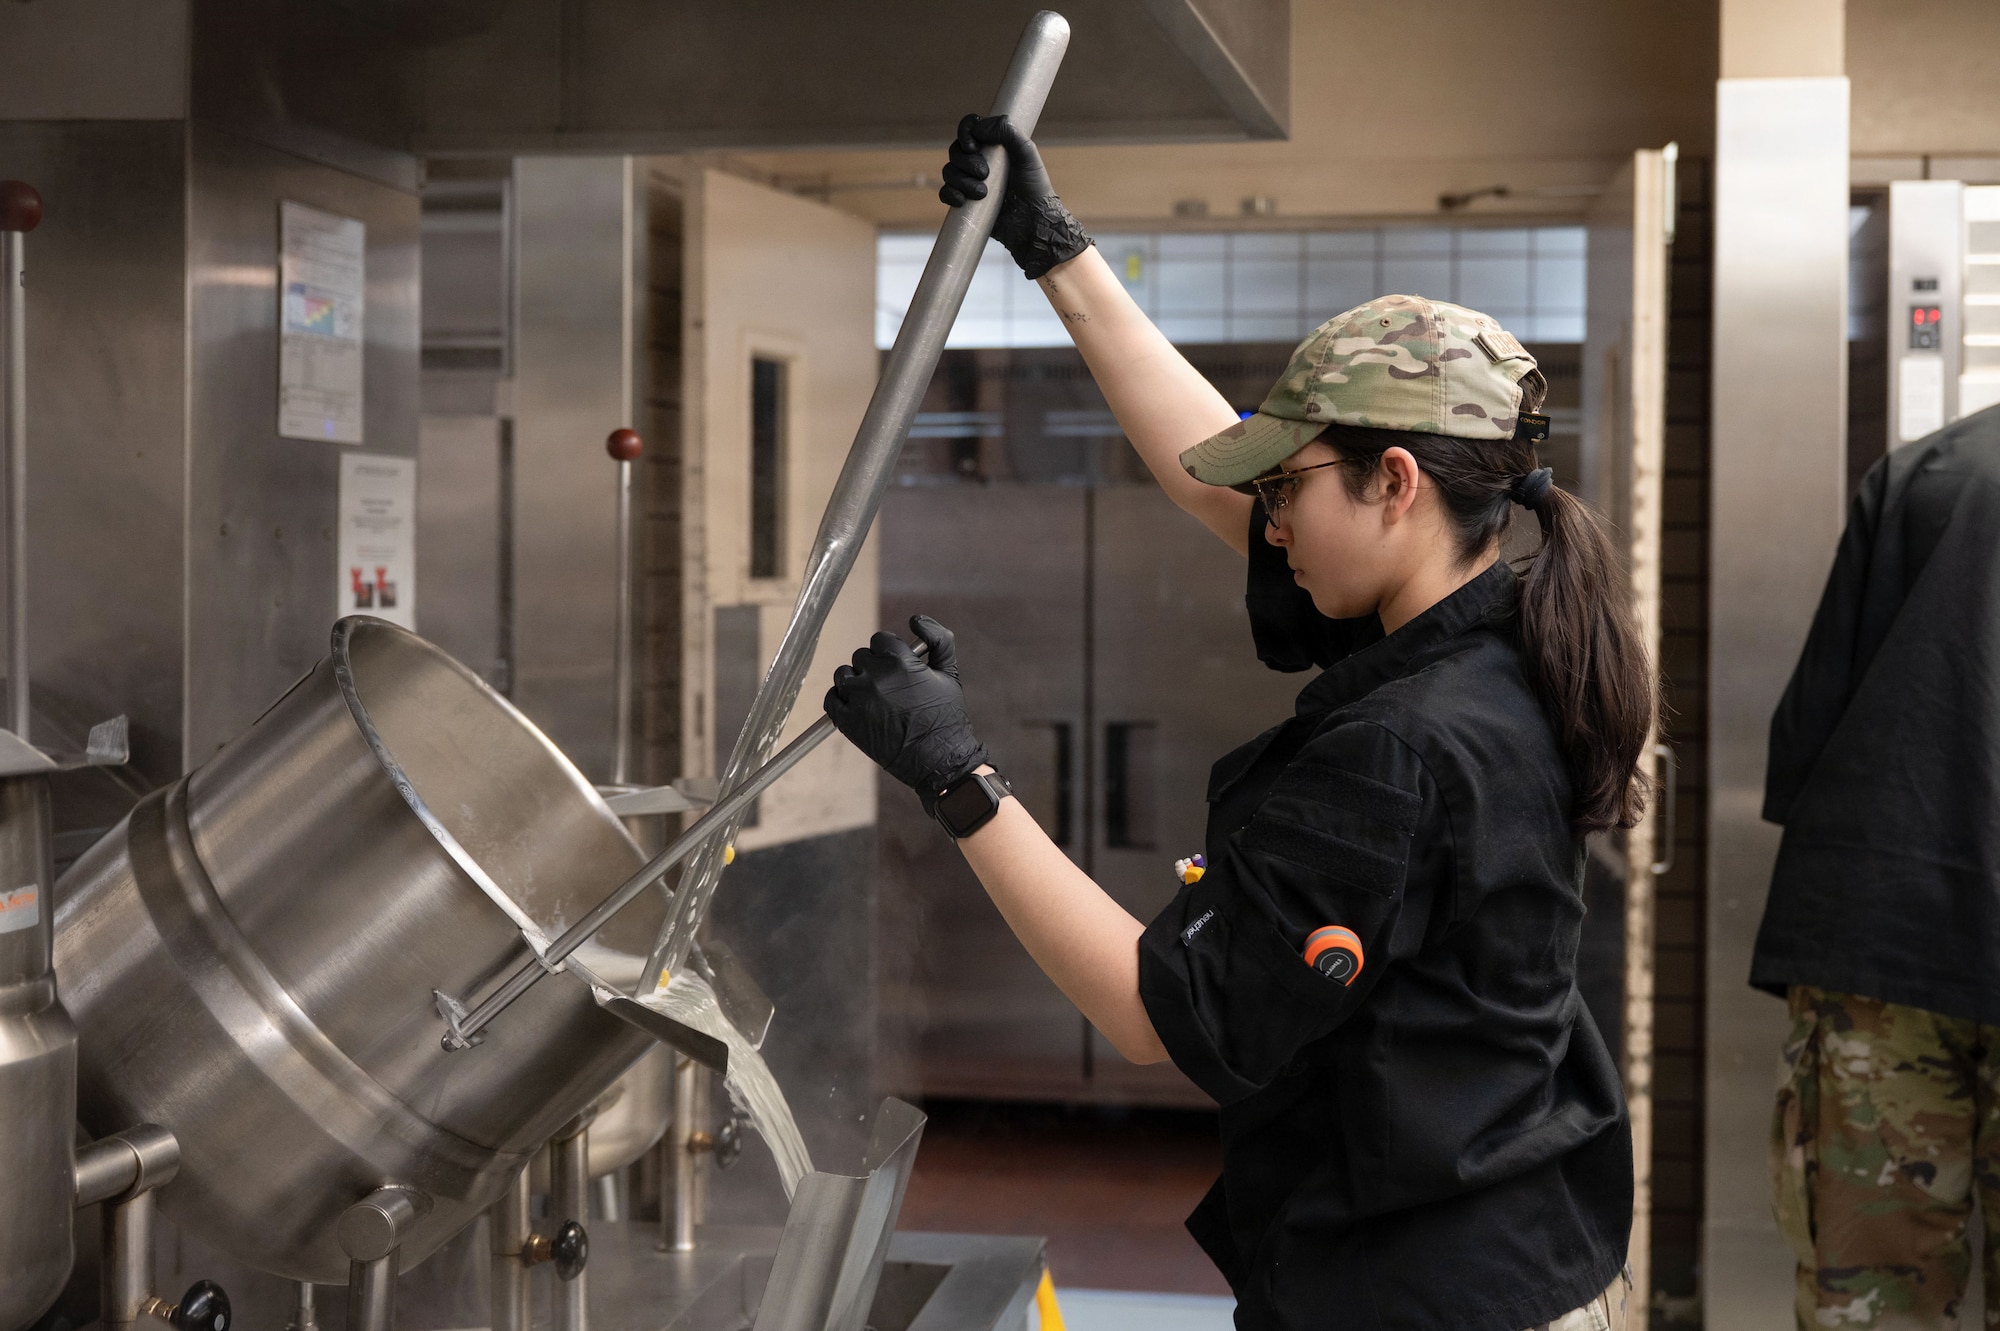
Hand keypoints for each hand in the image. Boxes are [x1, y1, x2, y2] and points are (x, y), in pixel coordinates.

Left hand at [825, 615, 989, 816]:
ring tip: (873, 697)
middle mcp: (875, 677)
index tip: (897, 667)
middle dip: (874, 667)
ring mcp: (858, 699)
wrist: (939, 761)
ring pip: (844, 674)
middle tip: (890, 687)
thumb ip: (939, 640)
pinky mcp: (847, 721)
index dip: (890, 653)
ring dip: (855, 681)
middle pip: (862, 656)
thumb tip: (916, 619)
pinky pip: (831, 698)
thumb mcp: (950, 674)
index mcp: (900, 661)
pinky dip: (839, 699)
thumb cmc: (946, 717)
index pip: (881, 640)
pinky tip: (854, 705)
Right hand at [939, 113, 1091, 279]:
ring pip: (949, 172)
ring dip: (962, 181)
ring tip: (983, 193)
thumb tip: (979, 127)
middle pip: (955, 151)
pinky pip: (946, 193)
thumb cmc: (1035, 188)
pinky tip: (963, 201)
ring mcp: (971, 182)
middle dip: (966, 162)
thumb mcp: (1027, 154)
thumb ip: (1008, 132)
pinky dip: (950, 194)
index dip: (965, 132)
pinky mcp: (966, 203)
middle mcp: (979, 162)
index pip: (970, 128)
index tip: (973, 146)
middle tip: (985, 174)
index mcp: (993, 146)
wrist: (1034, 223)